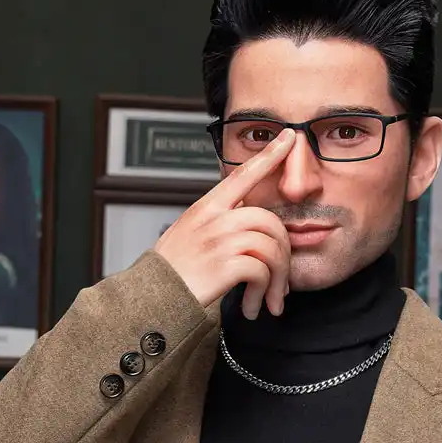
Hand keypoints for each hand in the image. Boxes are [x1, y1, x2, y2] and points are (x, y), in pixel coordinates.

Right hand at [154, 128, 295, 318]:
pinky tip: (255, 306)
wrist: (151, 299)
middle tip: (281, 282)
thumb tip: (247, 223)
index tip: (290, 136)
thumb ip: (216, 224)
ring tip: (270, 300)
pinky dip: (264, 292)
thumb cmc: (173, 272)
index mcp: (206, 208)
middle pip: (269, 220)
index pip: (242, 175)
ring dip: (278, 279)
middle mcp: (213, 220)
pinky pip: (262, 271)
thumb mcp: (189, 235)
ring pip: (271, 246)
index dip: (269, 156)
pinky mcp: (223, 266)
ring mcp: (218, 241)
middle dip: (284, 254)